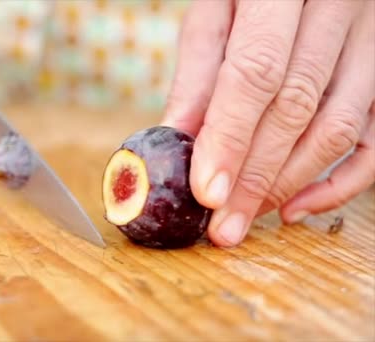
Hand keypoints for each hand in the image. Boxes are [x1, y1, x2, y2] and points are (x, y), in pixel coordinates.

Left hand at [163, 0, 374, 246]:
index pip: (257, 72)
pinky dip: (341, 182)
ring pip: (339, 127)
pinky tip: (297, 207)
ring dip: (289, 182)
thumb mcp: (213, 12)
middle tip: (222, 225)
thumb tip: (177, 140)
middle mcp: (341, 8)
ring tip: (246, 217)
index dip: (231, 136)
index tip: (207, 192)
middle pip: (297, 107)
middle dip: (255, 176)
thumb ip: (199, 73)